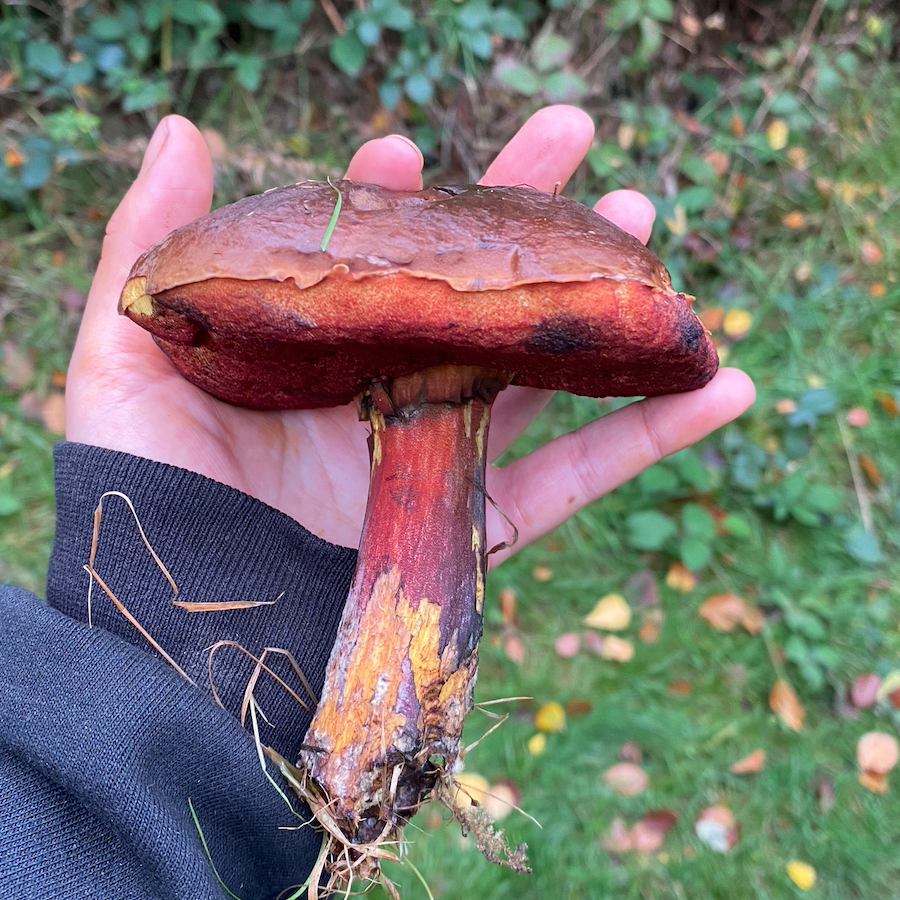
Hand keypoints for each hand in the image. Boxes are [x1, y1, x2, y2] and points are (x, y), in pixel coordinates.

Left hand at [67, 106, 754, 558]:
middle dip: (523, 217)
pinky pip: (586, 476)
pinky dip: (658, 436)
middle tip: (571, 139)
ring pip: (541, 369)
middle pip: (473, 295)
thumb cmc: (149, 493)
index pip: (371, 257)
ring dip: (599, 302)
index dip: (393, 198)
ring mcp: (443, 457)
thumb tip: (180, 129)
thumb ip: (153, 244)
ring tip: (646, 222)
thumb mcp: (126, 357)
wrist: (193, 627)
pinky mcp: (483, 523)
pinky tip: (725, 383)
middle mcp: (388, 395)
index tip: (404, 146)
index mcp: (318, 352)